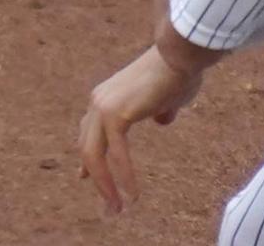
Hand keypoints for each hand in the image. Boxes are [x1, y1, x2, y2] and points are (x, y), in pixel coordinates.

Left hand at [77, 46, 203, 214]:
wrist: (180, 54)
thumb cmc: (178, 72)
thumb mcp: (166, 98)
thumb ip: (160, 110)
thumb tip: (161, 121)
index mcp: (104, 96)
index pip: (88, 132)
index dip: (87, 158)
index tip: (83, 177)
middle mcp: (98, 101)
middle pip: (88, 148)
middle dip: (96, 179)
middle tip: (108, 205)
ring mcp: (103, 107)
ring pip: (95, 156)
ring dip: (106, 186)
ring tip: (117, 208)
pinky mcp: (116, 114)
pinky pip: (117, 155)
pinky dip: (124, 177)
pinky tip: (132, 195)